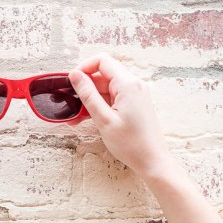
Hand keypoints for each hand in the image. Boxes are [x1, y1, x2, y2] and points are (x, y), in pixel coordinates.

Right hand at [68, 53, 172, 179]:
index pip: (102, 61)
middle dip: (85, 88)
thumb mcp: (104, 119)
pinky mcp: (135, 104)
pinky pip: (114, 98)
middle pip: (103, 75)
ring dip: (91, 99)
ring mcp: (136, 94)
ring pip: (107, 88)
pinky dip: (101, 105)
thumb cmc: (131, 144)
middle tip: (70, 105)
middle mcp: (134, 85)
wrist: (152, 161)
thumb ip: (88, 95)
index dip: (84, 68)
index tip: (72, 82)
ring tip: (76, 118)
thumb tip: (75, 75)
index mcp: (127, 84)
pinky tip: (89, 119)